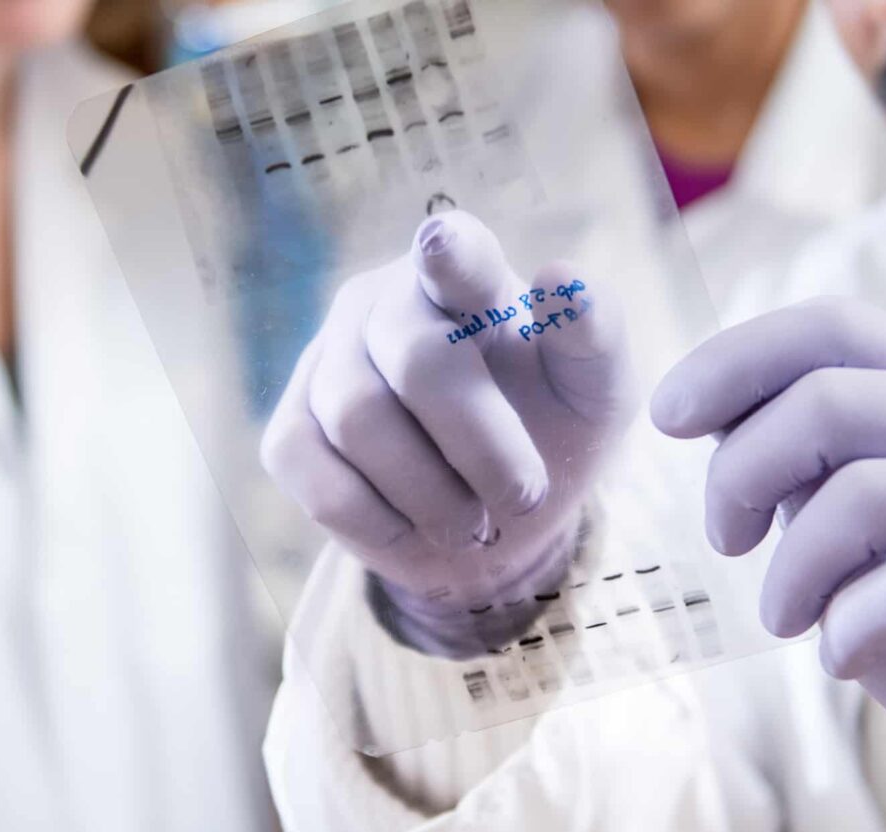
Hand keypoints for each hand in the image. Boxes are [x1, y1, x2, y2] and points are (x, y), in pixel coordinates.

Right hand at [262, 211, 629, 658]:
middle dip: (482, 446)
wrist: (495, 516)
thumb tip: (561, 278)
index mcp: (463, 276)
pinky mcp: (289, 434)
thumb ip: (594, 332)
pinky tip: (415, 527)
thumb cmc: (552, 429)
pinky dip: (380, 524)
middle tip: (524, 496)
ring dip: (433, 495)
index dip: (448, 254)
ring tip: (474, 522)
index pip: (454, 252)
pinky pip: (319, 481)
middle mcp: (382, 303)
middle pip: (415, 361)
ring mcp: (326, 364)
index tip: (442, 249)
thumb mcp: (595, 389)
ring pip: (357, 421)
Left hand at [651, 298, 885, 831]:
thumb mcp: (849, 518)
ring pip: (861, 496)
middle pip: (826, 402)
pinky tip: (843, 656)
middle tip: (726, 542)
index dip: (734, 360)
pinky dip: (849, 629)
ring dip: (792, 572)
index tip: (668, 417)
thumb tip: (705, 414)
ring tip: (787, 618)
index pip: (829, 328)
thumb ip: (802, 459)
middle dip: (740, 476)